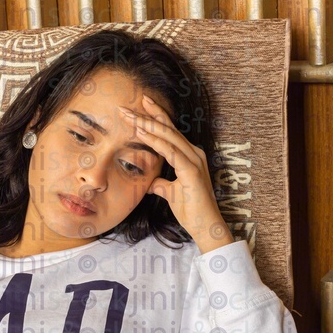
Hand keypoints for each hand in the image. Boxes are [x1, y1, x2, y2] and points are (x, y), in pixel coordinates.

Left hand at [119, 95, 232, 253]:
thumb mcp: (170, 193)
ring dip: (147, 125)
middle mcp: (194, 154)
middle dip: (147, 115)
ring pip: (168, 137)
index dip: (155, 117)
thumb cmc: (191, 210)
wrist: (204, 226)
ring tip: (130, 116)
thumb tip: (150, 181)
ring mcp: (194, 161)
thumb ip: (161, 184)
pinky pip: (171, 152)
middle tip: (127, 106)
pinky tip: (142, 133)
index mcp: (189, 156)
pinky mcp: (192, 171)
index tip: (139, 106)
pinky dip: (156, 142)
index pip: (170, 132)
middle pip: (168, 129)